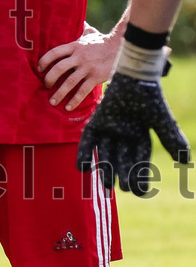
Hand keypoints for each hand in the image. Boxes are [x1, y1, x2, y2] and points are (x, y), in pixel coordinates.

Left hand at [37, 24, 116, 110]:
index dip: (44, 61)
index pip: (54, 53)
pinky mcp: (96, 77)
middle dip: (49, 79)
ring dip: (59, 93)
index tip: (39, 69)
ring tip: (52, 101)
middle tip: (45, 86)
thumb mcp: (89, 32)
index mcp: (74, 46)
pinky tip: (68, 107)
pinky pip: (83, 90)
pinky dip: (75, 100)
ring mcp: (87, 68)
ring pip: (69, 82)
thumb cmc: (102, 41)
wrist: (122, 47)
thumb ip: (80, 28)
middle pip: (58, 68)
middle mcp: (79, 57)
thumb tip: (76, 18)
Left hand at [77, 73, 190, 194]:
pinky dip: (84, 153)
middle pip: (122, 159)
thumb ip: (171, 139)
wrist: (132, 75)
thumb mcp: (161, 120)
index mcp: (141, 136)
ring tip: (105, 185)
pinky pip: (88, 140)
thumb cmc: (149, 97)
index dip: (140, 176)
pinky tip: (82, 167)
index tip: (139, 191)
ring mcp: (109, 128)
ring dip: (105, 168)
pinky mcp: (96, 121)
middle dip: (122, 174)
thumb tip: (185, 162)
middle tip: (121, 188)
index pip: (140, 161)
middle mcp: (124, 135)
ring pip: (106, 153)